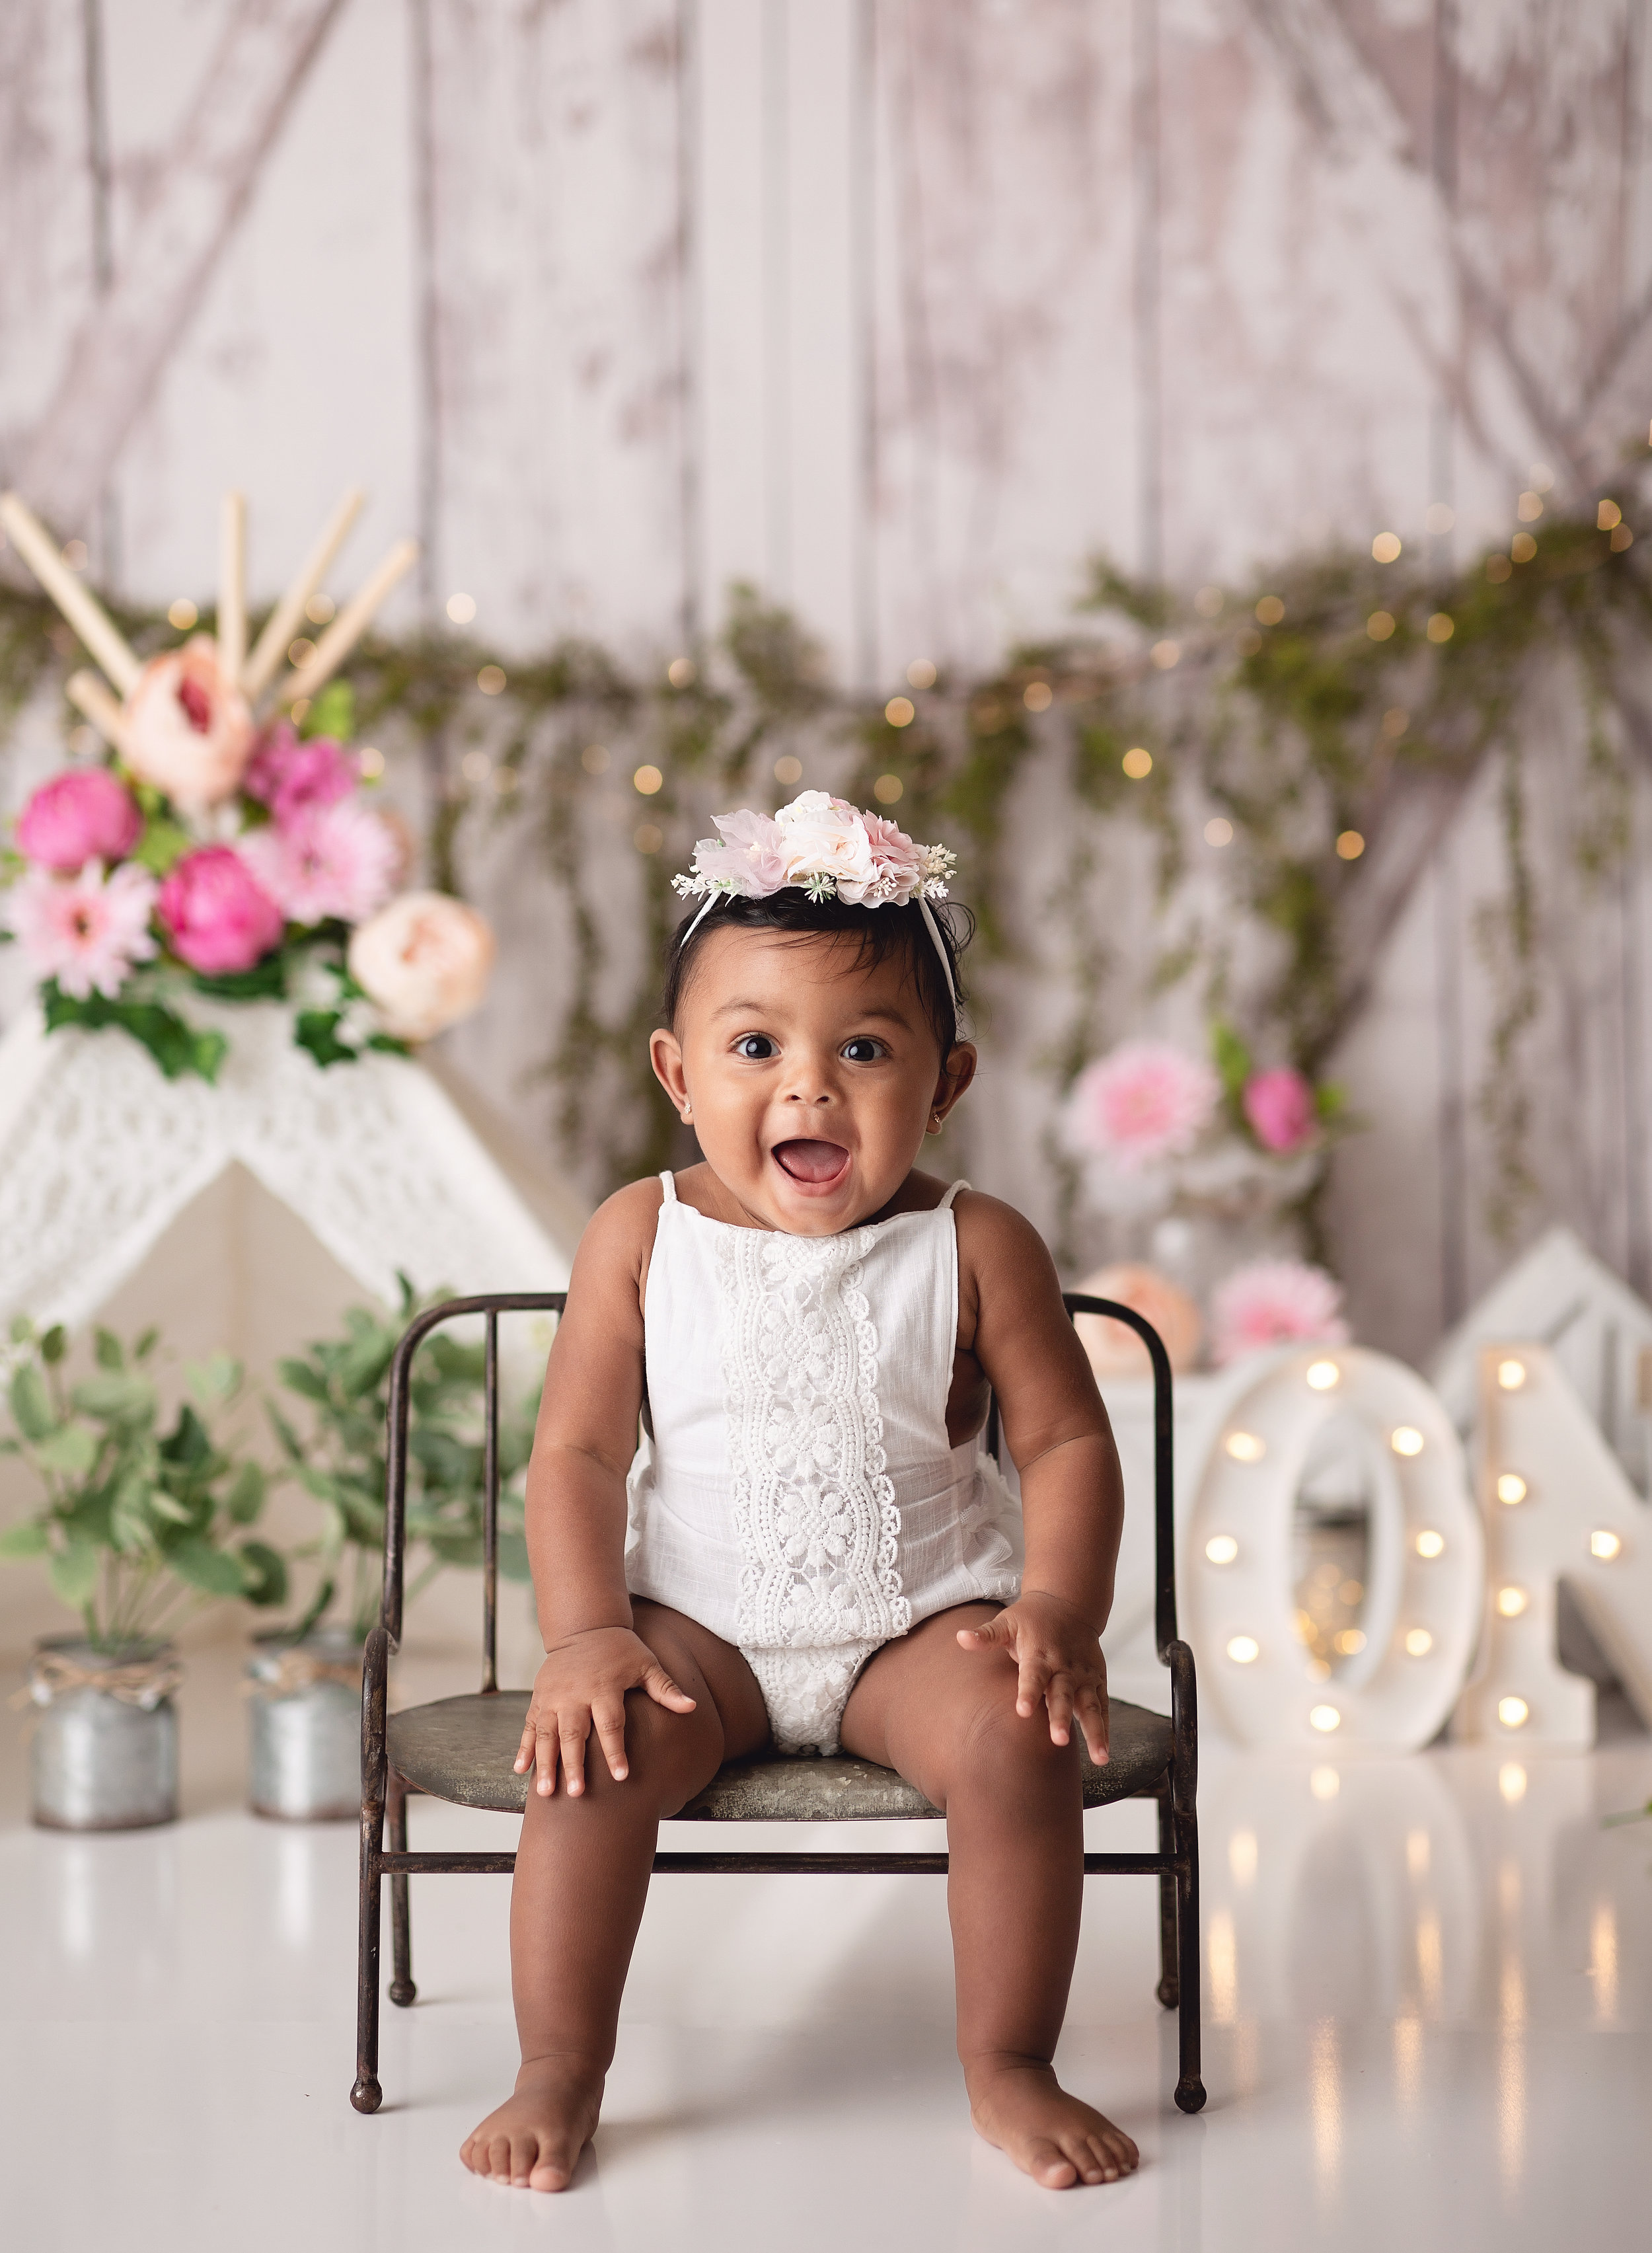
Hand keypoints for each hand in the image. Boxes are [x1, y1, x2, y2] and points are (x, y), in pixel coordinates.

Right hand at [513, 1626, 695, 1798]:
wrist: (585, 1627)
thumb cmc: (621, 1650)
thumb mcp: (646, 1664)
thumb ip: (665, 1688)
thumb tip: (691, 1707)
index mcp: (604, 1687)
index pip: (611, 1723)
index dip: (616, 1751)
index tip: (621, 1777)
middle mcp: (576, 1694)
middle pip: (574, 1733)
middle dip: (574, 1764)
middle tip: (577, 1793)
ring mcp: (553, 1697)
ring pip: (547, 1734)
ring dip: (546, 1763)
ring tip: (546, 1792)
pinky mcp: (539, 1698)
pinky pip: (530, 1725)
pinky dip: (524, 1747)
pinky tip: (520, 1770)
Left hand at [956, 1591, 1109, 1763]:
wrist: (1068, 1603)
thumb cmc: (1030, 1619)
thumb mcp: (1007, 1622)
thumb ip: (986, 1635)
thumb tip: (960, 1638)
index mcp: (1039, 1654)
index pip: (1032, 1675)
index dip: (1028, 1693)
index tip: (1023, 1712)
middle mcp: (1063, 1666)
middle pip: (1062, 1695)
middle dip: (1061, 1718)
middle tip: (1059, 1741)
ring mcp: (1083, 1675)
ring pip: (1089, 1705)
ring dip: (1094, 1731)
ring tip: (1099, 1758)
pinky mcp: (1097, 1680)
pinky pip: (1101, 1707)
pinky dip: (1103, 1728)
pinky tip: (1103, 1753)